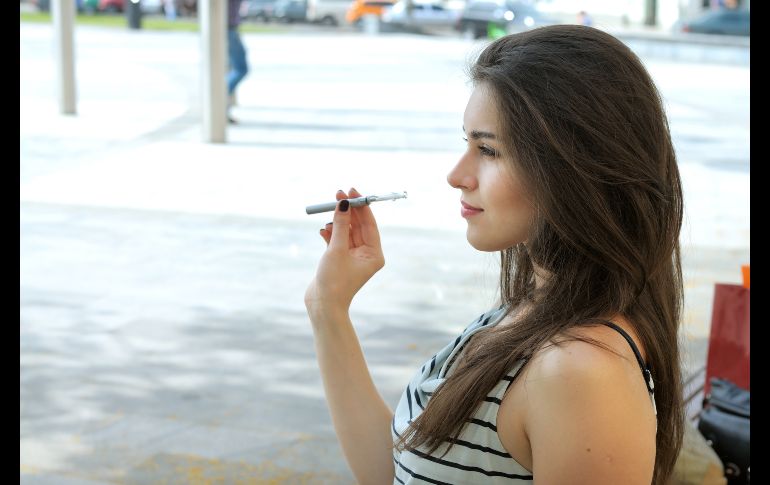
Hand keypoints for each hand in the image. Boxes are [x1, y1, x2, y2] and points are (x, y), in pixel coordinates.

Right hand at [304, 188, 385, 316]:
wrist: (322, 305)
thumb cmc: (334, 281)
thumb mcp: (337, 249)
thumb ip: (341, 225)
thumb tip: (344, 203)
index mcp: (374, 254)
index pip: (370, 224)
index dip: (361, 206)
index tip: (352, 191)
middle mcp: (366, 255)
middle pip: (359, 225)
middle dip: (348, 211)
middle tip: (337, 194)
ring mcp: (353, 257)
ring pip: (347, 232)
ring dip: (337, 224)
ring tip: (327, 219)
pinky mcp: (340, 260)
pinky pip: (338, 240)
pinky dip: (330, 234)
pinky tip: (323, 231)